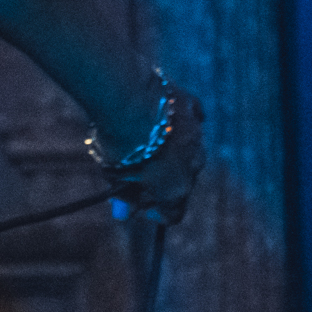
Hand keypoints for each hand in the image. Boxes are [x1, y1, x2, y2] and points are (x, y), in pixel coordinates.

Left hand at [106, 85, 205, 224]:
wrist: (127, 98)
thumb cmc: (118, 143)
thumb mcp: (115, 175)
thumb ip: (124, 196)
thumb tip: (122, 214)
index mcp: (175, 189)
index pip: (174, 213)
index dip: (158, 212)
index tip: (142, 204)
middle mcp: (193, 166)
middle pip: (182, 181)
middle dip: (165, 180)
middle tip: (142, 171)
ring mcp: (196, 136)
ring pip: (188, 150)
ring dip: (173, 150)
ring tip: (147, 140)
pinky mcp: (192, 107)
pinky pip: (191, 117)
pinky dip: (180, 119)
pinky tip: (165, 115)